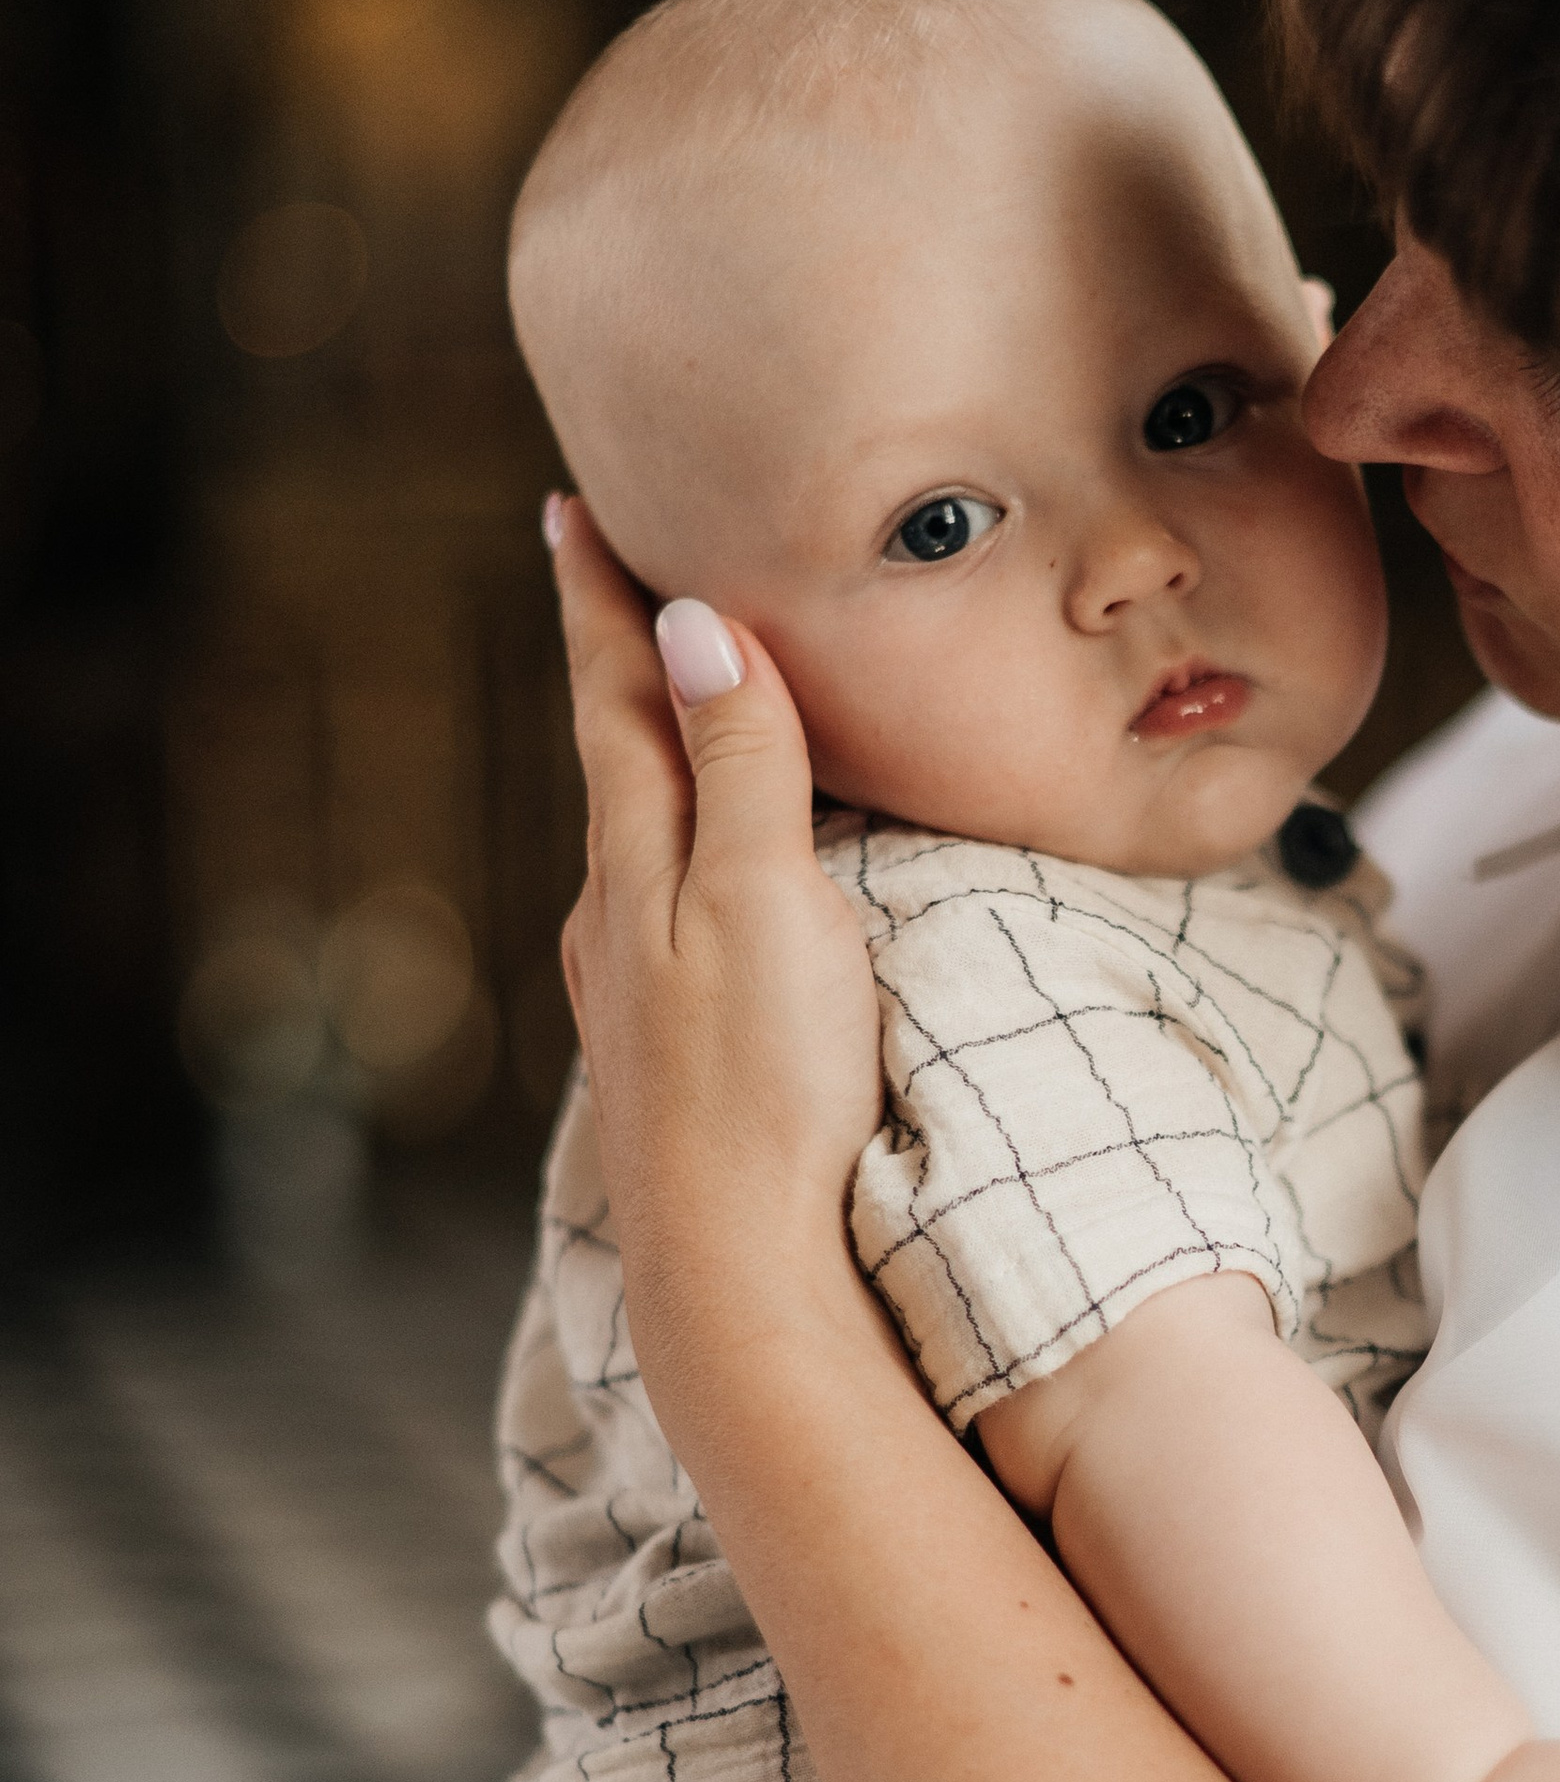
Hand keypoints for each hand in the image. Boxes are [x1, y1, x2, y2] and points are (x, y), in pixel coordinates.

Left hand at [549, 498, 885, 1451]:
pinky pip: (672, 912)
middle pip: (617, 756)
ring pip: (640, 839)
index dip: (603, 600)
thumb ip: (739, 765)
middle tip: (619, 573)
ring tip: (675, 706)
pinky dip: (687, 853)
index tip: (572, 507)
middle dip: (623, 664)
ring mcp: (635, 991)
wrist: (737, 1273)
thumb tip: (696, 624)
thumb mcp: (766, 900)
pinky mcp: (672, 1054)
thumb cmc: (765, 1086)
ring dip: (655, 760)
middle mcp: (615, 916)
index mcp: (637, 861)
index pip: (615, 696)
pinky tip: (709, 884)